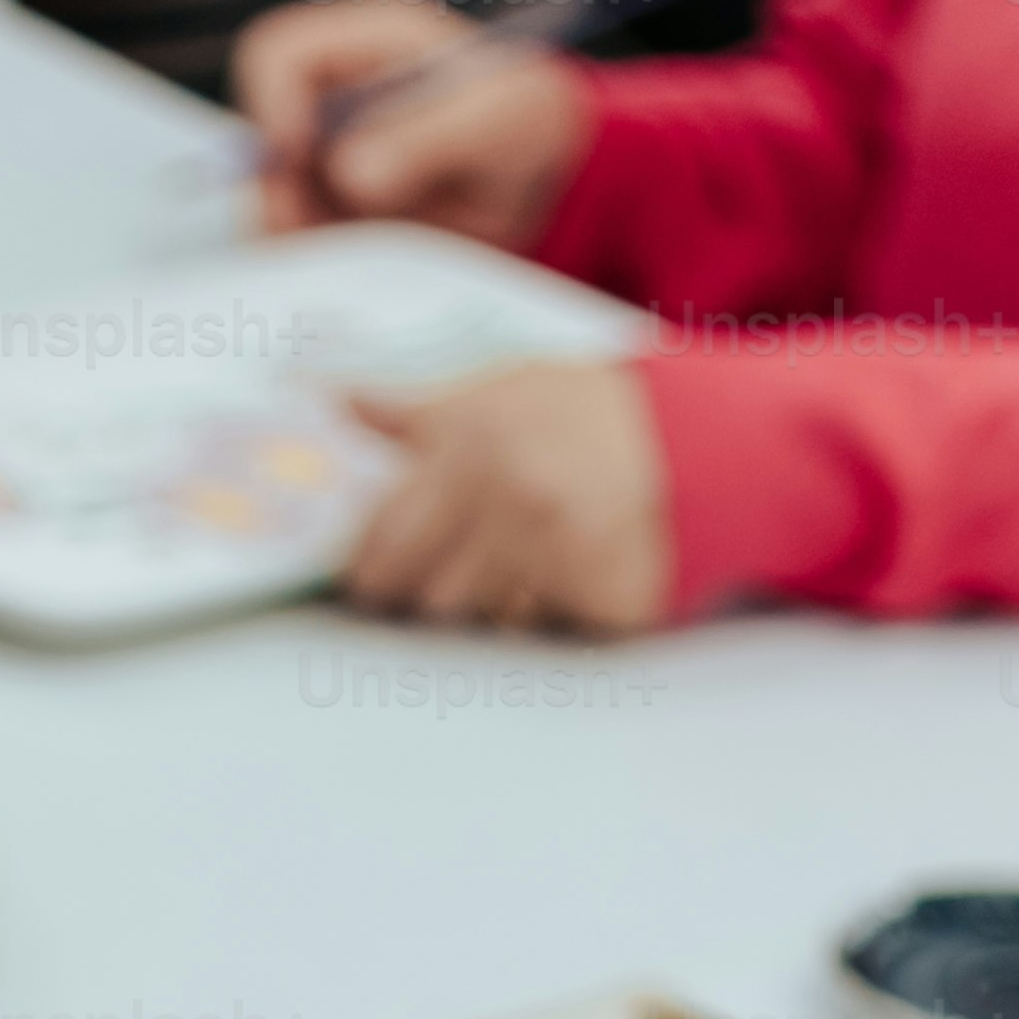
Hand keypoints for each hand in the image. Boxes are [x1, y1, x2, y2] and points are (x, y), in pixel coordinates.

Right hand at [232, 0, 584, 246]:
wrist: (539, 180)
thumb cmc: (527, 124)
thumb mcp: (498, 121)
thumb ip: (428, 139)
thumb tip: (349, 175)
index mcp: (367, 40)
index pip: (277, 52)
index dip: (271, 105)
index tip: (300, 161)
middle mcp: (330, 92)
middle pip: (256, 132)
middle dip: (280, 188)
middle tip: (322, 229)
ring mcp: (322, 151)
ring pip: (265, 194)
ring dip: (298, 231)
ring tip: (361, 248)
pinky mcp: (325, 204)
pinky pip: (289, 234)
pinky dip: (313, 255)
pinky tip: (360, 261)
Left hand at [340, 359, 676, 635]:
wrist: (687, 431)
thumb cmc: (578, 409)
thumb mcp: (493, 389)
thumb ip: (410, 411)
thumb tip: (332, 398)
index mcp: (470, 446)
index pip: (383, 537)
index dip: (364, 565)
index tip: (363, 573)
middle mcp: (509, 498)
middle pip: (421, 593)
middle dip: (414, 594)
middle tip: (423, 584)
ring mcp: (557, 549)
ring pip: (477, 618)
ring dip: (479, 604)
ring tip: (503, 568)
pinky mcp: (599, 592)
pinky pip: (536, 630)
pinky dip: (534, 615)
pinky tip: (551, 581)